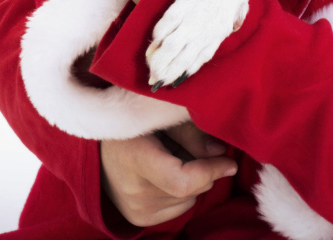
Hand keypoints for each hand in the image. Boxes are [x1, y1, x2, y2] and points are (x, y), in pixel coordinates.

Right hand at [100, 122, 236, 226]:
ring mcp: (136, 210)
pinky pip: (180, 207)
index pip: (182, 180)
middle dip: (203, 168)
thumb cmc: (135, 119)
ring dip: (192, 179)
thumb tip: (221, 152)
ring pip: (189, 198)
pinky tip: (167, 170)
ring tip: (172, 155)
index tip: (230, 160)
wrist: (102, 143)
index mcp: (137, 159)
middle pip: (190, 188)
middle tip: (188, 144)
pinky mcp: (140, 219)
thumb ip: (190, 133)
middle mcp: (134, 191)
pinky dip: (183, 190)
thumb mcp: (161, 114)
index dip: (211, 170)